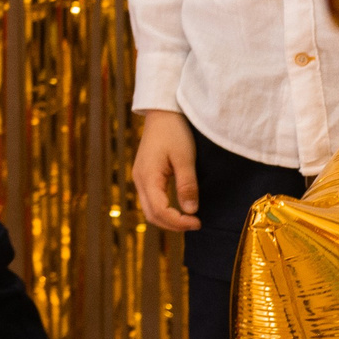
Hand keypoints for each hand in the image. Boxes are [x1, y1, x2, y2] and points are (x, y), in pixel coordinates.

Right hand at [132, 109, 200, 231]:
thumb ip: (187, 185)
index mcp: (148, 176)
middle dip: (173, 225)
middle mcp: (140, 179)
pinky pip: (151, 200)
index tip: (198, 222)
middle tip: (195, 224)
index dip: (178, 222)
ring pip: (149, 209)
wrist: (162, 114)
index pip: (159, 210)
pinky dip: (164, 209)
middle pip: (151, 214)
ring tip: (189, 218)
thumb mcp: (185, 158)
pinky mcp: (145, 174)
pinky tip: (179, 207)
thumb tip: (190, 211)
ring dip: (168, 218)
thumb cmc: (174, 133)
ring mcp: (140, 177)